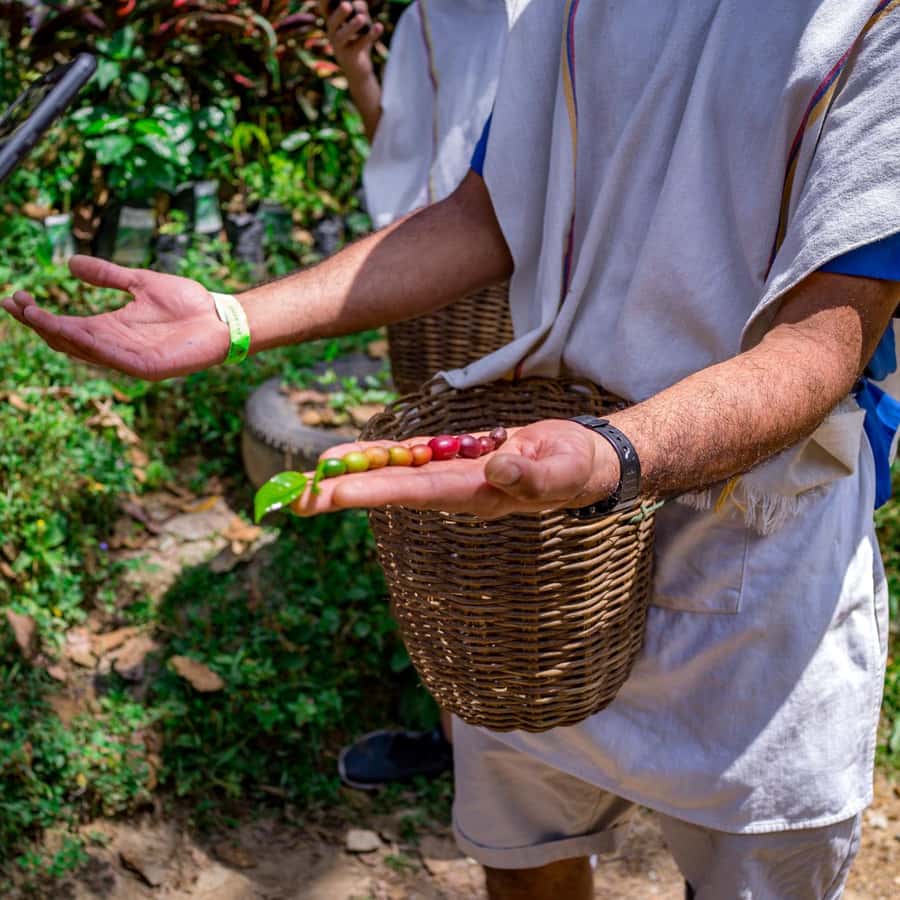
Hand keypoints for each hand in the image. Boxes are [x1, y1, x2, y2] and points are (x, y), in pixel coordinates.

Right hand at [1, 256, 228, 380]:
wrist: (222, 317)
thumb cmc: (188, 303)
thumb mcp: (139, 282)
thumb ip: (108, 275)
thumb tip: (71, 263)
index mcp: (112, 328)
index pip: (66, 325)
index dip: (39, 315)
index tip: (15, 298)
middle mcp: (116, 346)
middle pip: (68, 340)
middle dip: (40, 324)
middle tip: (16, 304)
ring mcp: (130, 359)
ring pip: (85, 350)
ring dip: (58, 333)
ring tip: (33, 316)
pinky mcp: (147, 367)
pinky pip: (113, 358)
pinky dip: (91, 345)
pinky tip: (72, 331)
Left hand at [293, 420, 619, 518]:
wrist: (585, 463)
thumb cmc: (578, 467)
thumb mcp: (564, 469)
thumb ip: (532, 473)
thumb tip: (497, 467)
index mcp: (478, 494)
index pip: (416, 493)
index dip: (372, 491)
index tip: (331, 493)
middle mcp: (457, 490)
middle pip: (392, 490)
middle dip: (345, 493)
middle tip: (295, 500)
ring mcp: (454, 477)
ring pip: (396, 474)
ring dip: (354, 474)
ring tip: (310, 476)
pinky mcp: (457, 461)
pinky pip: (413, 458)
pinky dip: (382, 455)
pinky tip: (355, 455)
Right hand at [320, 0, 383, 81]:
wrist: (359, 70)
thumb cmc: (358, 41)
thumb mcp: (360, 22)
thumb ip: (360, 9)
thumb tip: (359, 4)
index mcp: (332, 22)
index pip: (325, 8)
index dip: (325, 1)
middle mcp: (332, 33)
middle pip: (332, 22)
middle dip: (339, 13)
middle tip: (346, 5)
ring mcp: (339, 47)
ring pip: (342, 36)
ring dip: (352, 26)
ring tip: (361, 18)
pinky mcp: (349, 58)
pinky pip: (359, 46)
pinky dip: (370, 36)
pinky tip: (379, 26)